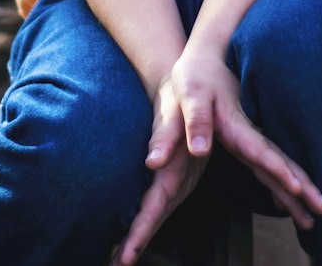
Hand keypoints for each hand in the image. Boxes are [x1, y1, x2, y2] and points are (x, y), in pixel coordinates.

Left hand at [110, 79, 206, 265]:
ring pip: (161, 213)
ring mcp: (186, 177)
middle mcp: (186, 175)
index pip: (158, 203)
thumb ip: (166, 135)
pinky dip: (149, 220)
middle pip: (159, 215)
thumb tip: (152, 161)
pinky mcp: (182, 175)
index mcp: (183, 163)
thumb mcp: (182, 103)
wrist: (206, 75)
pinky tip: (136, 228)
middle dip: (137, 241)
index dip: (141, 229)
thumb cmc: (191, 85)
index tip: (125, 254)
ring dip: (141, 235)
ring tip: (119, 256)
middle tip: (115, 262)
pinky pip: (163, 203)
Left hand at [181, 54, 321, 230]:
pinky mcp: (249, 137)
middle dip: (304, 186)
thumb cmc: (194, 76)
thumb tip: (200, 150)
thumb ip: (194, 120)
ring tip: (320, 211)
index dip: (279, 169)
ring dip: (302, 185)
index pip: (261, 151)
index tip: (298, 188)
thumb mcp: (189, 94)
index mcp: (236, 126)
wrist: (206, 58)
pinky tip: (292, 196)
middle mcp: (249, 133)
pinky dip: (286, 180)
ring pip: (282, 163)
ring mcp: (252, 135)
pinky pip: (273, 161)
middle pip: (281, 161)